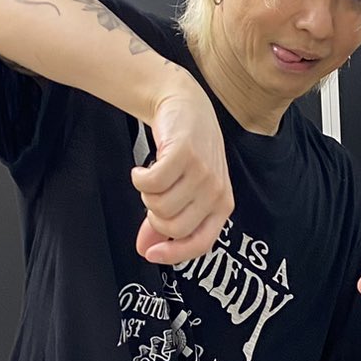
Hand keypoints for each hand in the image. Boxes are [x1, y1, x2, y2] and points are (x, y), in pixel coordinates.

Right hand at [133, 73, 233, 264]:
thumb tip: (144, 249)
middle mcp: (216, 192)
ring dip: (146, 193)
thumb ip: (163, 222)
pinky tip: (142, 168)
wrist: (184, 105)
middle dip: (154, 215)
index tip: (150, 254)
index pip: (200, 244)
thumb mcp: (183, 190)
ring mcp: (202, 173)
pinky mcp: (184, 154)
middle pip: (172, 228)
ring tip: (152, 176)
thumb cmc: (186, 152)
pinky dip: (139, 177)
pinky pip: (151, 183)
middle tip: (154, 195)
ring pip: (159, 205)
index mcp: (221, 206)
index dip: (173, 254)